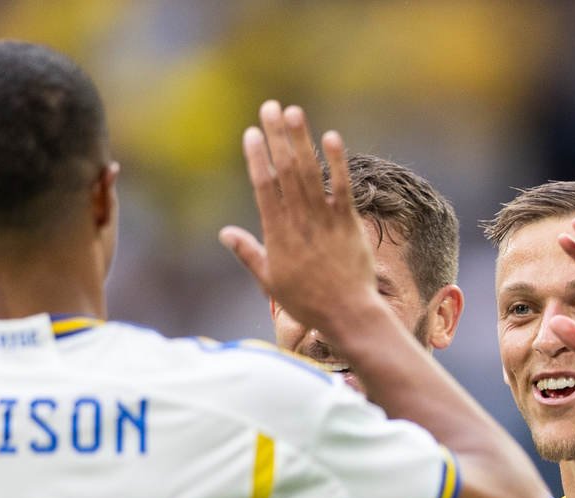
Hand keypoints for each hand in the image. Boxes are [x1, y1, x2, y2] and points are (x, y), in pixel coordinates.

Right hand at [220, 101, 382, 341]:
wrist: (347, 314)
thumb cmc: (307, 301)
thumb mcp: (269, 280)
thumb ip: (248, 252)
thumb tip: (225, 233)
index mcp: (277, 233)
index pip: (264, 187)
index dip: (258, 157)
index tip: (252, 133)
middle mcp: (299, 221)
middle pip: (286, 171)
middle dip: (277, 137)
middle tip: (270, 107)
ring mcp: (325, 220)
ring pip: (310, 173)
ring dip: (301, 140)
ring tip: (293, 112)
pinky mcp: (349, 223)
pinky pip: (343, 187)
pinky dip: (337, 162)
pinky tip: (332, 137)